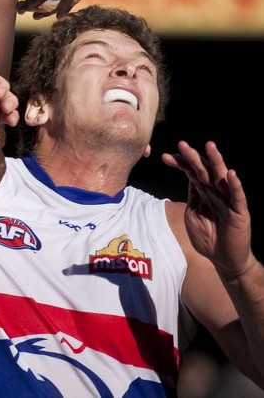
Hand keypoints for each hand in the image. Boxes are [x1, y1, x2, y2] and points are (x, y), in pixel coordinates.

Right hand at [17, 0, 91, 18]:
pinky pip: (36, 0)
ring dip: (35, 10)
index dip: (65, 4)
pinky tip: (20, 7)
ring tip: (26, 11)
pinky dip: (27, 5)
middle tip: (39, 17)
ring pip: (48, 4)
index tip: (58, 12)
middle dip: (51, 12)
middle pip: (63, 4)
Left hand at [162, 140, 251, 278]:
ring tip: (210, 146)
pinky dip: (235, 185)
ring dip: (216, 161)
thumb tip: (187, 180)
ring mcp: (228, 200)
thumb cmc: (209, 238)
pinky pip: (238, 197)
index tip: (165, 156)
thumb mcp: (194, 216)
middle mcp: (216, 192)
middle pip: (204, 170)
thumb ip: (191, 198)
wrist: (225, 260)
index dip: (180, 163)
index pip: (191, 173)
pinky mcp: (240, 212)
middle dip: (193, 157)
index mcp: (203, 192)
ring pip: (221, 177)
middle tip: (181, 144)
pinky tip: (231, 174)